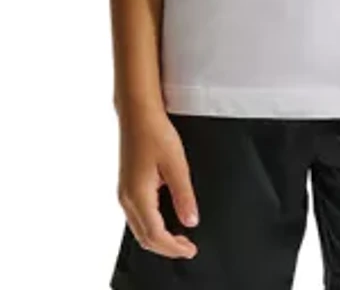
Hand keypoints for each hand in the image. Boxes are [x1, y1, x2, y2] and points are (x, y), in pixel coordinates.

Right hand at [116, 107, 199, 258]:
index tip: (190, 250)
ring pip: (139, 229)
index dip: (174, 248)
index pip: (155, 235)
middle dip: (166, 248)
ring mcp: (125, 192)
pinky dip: (151, 226)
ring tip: (179, 237)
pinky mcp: (127, 186)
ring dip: (158, 237)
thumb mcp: (177, 164)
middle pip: (144, 237)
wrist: (138, 114)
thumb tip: (191, 219)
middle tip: (187, 248)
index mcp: (138, 195)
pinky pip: (137, 216)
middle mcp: (127, 198)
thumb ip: (184, 195)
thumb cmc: (154, 132)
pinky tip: (165, 219)